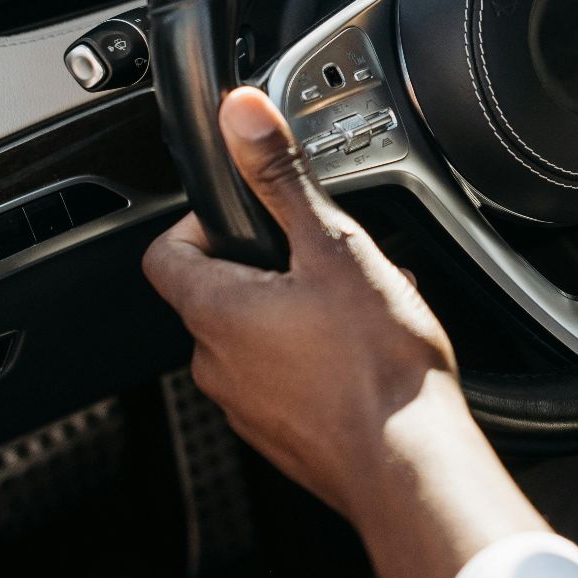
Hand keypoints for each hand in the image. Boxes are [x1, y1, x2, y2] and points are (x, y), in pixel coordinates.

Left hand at [143, 87, 547, 577]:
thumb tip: (241, 114)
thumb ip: (280, 177)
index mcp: (215, 312)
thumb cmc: (378, 364)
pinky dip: (318, 358)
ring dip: (300, 313)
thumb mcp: (334, 246)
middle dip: (273, 267)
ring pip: (259, 338)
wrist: (412, 464)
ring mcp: (248, 408)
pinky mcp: (283, 438)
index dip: (201, 222)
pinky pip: (287, 380)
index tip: (250, 215)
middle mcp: (217, 365)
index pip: (164, 252)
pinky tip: (369, 353)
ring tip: (363, 308)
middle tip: (328, 260)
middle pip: (220, 293)